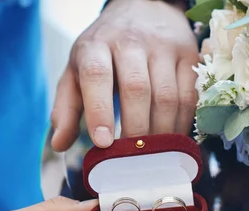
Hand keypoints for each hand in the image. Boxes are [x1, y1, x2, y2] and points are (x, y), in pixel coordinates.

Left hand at [50, 0, 198, 150]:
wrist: (144, 7)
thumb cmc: (105, 47)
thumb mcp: (77, 69)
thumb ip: (66, 106)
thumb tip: (59, 144)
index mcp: (97, 45)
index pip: (97, 75)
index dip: (100, 111)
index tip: (103, 142)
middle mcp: (131, 41)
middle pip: (136, 89)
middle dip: (135, 129)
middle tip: (131, 157)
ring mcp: (164, 47)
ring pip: (167, 96)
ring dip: (161, 131)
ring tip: (153, 153)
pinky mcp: (189, 55)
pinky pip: (189, 96)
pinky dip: (182, 123)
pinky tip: (172, 138)